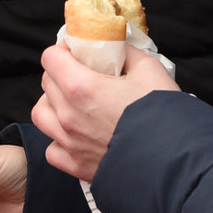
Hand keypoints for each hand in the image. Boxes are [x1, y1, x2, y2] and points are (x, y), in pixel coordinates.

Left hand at [33, 44, 177, 181]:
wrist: (171, 163)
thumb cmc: (162, 117)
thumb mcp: (150, 70)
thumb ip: (128, 54)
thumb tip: (118, 46)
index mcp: (81, 87)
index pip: (50, 58)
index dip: (63, 50)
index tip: (77, 53)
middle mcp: (68, 115)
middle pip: (47, 83)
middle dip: (61, 73)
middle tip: (82, 75)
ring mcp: (69, 142)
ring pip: (41, 114)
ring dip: (52, 104)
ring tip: (71, 104)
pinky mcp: (75, 166)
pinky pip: (52, 149)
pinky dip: (58, 140)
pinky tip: (75, 135)